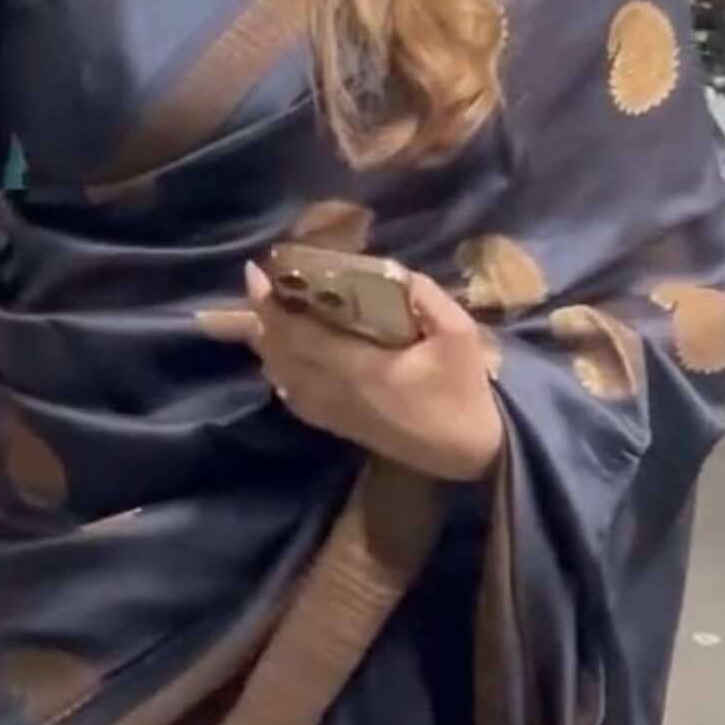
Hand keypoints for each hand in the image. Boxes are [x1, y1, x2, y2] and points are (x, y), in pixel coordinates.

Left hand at [201, 263, 502, 482]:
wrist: (467, 452)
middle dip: (262, 319)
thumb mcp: (459, 334)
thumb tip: (393, 272)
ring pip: (281, 377)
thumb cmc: (463, 391)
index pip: (299, 335)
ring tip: (267, 313)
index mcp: (359, 368)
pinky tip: (283, 356)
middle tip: (259, 286)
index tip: (257, 273)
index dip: (271, 305)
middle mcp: (334, 392)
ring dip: (267, 345)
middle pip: (279, 355)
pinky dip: (281, 372)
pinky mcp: (337, 426)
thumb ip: (427, 297)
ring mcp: (332, 413)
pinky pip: (293, 398)